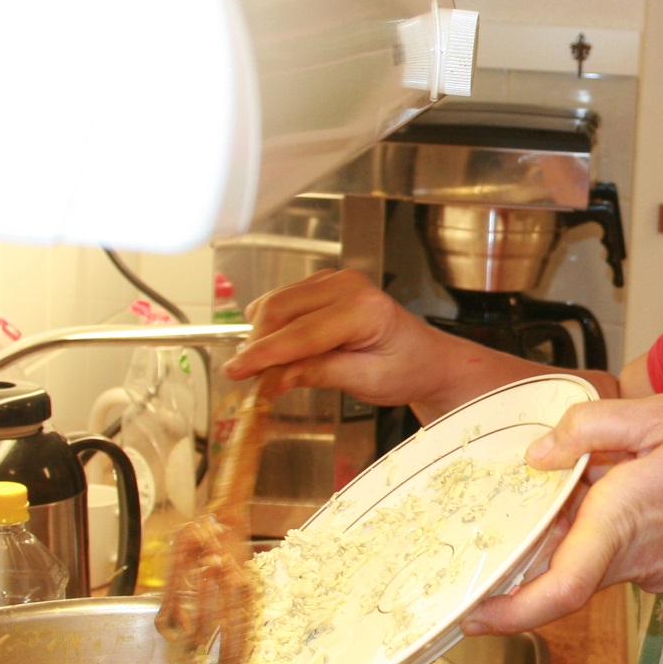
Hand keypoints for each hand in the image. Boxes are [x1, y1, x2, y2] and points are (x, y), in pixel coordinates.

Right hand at [219, 269, 467, 410]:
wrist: (427, 359)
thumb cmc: (407, 369)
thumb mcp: (366, 381)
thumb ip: (320, 373)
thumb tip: (274, 377)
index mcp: (364, 309)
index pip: (301, 333)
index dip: (263, 354)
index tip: (236, 371)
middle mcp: (349, 286)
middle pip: (281, 309)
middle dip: (257, 343)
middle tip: (244, 376)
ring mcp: (337, 281)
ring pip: (278, 302)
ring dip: (261, 333)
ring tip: (258, 367)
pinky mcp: (326, 286)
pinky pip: (286, 300)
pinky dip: (272, 324)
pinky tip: (273, 348)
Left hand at [465, 392, 662, 633]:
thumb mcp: (661, 413)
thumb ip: (591, 429)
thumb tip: (539, 454)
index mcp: (623, 522)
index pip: (553, 592)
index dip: (506, 613)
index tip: (469, 615)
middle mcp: (637, 560)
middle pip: (561, 573)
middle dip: (524, 554)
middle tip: (488, 523)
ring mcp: (660, 566)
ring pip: (591, 558)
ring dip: (566, 532)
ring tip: (549, 483)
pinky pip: (622, 550)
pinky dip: (603, 525)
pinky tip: (608, 481)